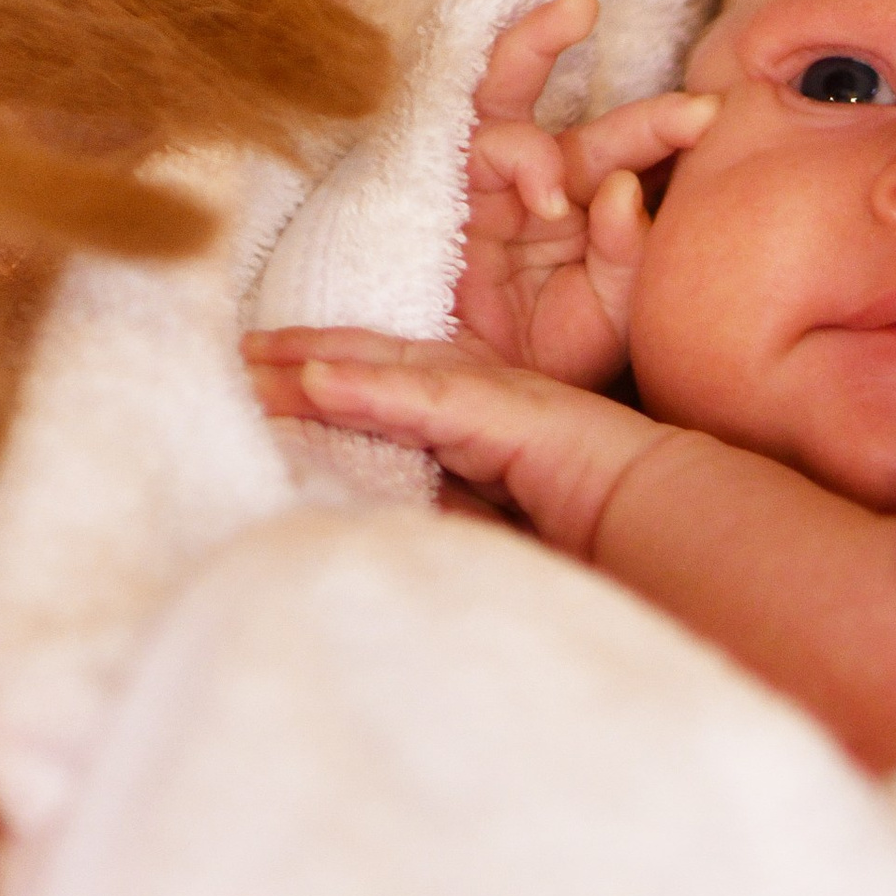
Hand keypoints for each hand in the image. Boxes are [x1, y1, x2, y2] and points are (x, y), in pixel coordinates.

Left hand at [241, 333, 678, 557]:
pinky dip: (365, 387)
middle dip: (296, 359)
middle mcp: (474, 394)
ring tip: (248, 361)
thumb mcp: (493, 525)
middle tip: (227, 357)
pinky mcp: (505, 411)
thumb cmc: (594, 527)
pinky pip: (421, 395)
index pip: (378, 392)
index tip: (257, 386)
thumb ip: (441, 518)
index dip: (318, 381)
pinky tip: (311, 380)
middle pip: (367, 366)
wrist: (667, 517)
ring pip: (382, 369)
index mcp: (470, 421)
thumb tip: (369, 538)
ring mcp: (490, 394)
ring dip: (311, 364)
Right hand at [455, 0, 715, 384]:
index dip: (667, 124)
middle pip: (566, 103)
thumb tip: (626, 187)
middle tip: (596, 13)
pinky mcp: (449, 199)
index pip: (630, 147)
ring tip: (567, 138)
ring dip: (526, 60)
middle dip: (571, 49)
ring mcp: (493, 186)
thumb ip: (629, 253)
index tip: (711, 113)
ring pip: (501, 98)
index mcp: (593, 202)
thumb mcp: (614, 311)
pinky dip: (517, 161)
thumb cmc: (559, 355)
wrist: (495, 407)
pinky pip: (473, 147)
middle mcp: (545, 183)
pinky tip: (546, 195)